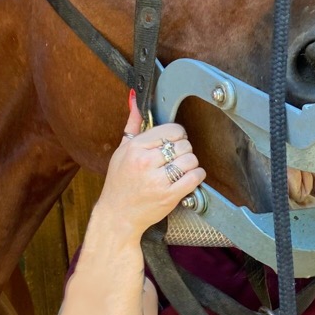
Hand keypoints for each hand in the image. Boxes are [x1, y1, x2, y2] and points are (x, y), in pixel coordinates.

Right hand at [94, 92, 206, 238]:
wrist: (118, 215)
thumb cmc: (119, 183)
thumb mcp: (121, 151)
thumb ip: (132, 124)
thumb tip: (135, 99)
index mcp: (135, 148)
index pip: (172, 130)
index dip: (178, 135)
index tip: (174, 142)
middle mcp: (146, 162)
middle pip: (184, 145)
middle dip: (184, 151)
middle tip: (176, 159)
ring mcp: (158, 179)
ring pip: (191, 160)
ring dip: (191, 164)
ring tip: (181, 169)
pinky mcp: (169, 195)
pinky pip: (195, 178)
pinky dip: (197, 176)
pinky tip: (190, 177)